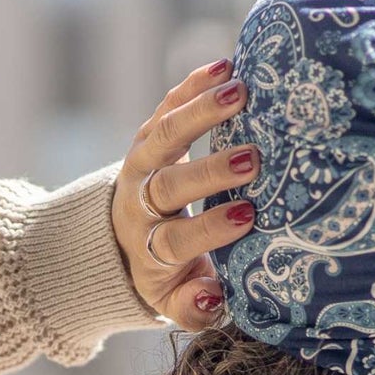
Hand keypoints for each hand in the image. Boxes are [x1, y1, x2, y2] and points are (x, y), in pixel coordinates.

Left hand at [111, 58, 258, 330]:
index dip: (207, 229)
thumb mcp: (175, 303)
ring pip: (162, 136)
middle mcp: (140, 205)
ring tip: (240, 91)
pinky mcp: (147, 136)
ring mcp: (141, 165)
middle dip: (207, 172)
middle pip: (168, 186)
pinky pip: (165, 107)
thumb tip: (214, 296)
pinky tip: (226, 65)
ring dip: (201, 113)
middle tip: (250, 159)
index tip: (248, 215)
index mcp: (151, 250)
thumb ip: (196, 309)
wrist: (124, 240)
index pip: (174, 239)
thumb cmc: (169, 275)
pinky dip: (192, 85)